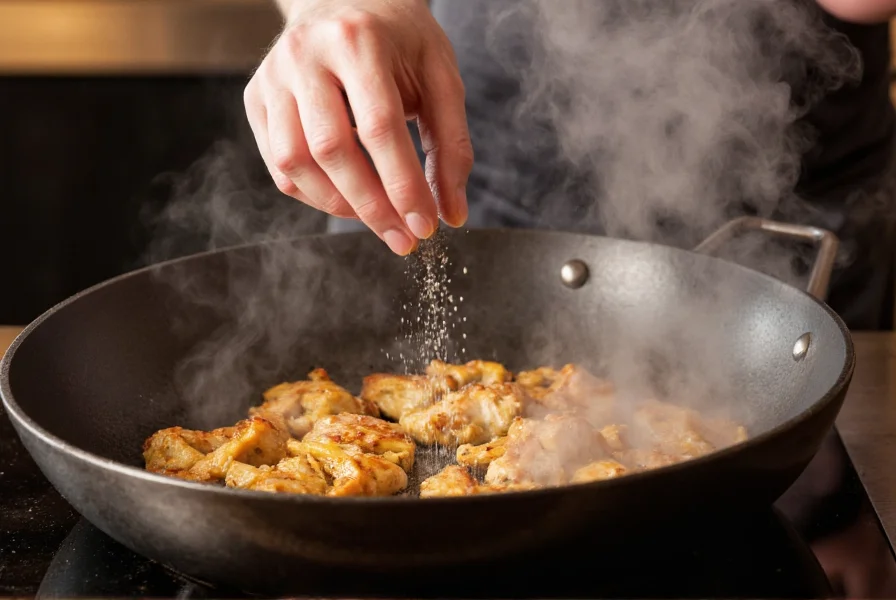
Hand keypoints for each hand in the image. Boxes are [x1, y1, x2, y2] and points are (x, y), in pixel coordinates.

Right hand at [244, 0, 472, 254]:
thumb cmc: (399, 40)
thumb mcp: (439, 76)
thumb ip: (451, 144)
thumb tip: (452, 213)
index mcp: (357, 40)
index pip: (379, 127)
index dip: (403, 184)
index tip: (425, 225)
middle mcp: (305, 55)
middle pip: (331, 149)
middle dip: (372, 206)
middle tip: (403, 239)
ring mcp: (272, 76)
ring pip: (294, 162)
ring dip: (340, 205)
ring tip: (378, 218)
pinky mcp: (255, 97)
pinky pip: (278, 164)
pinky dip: (314, 194)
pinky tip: (347, 198)